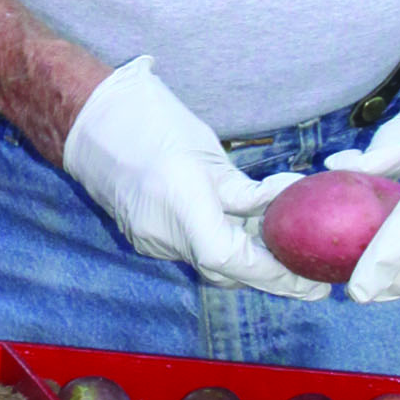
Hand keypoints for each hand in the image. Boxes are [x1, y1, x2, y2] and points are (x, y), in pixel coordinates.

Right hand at [63, 56, 328, 298]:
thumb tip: (287, 205)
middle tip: (311, 277)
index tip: (310, 281)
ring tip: (287, 255)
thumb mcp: (206, 149)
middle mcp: (162, 231)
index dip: (275, 273)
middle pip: (225, 271)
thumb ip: (243, 188)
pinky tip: (248, 237)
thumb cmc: (148, 118)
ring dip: (248, 263)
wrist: (88, 120)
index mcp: (180, 201)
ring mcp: (149, 239)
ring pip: (210, 266)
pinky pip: (193, 253)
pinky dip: (223, 249)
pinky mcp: (145, 238)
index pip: (230, 257)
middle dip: (270, 275)